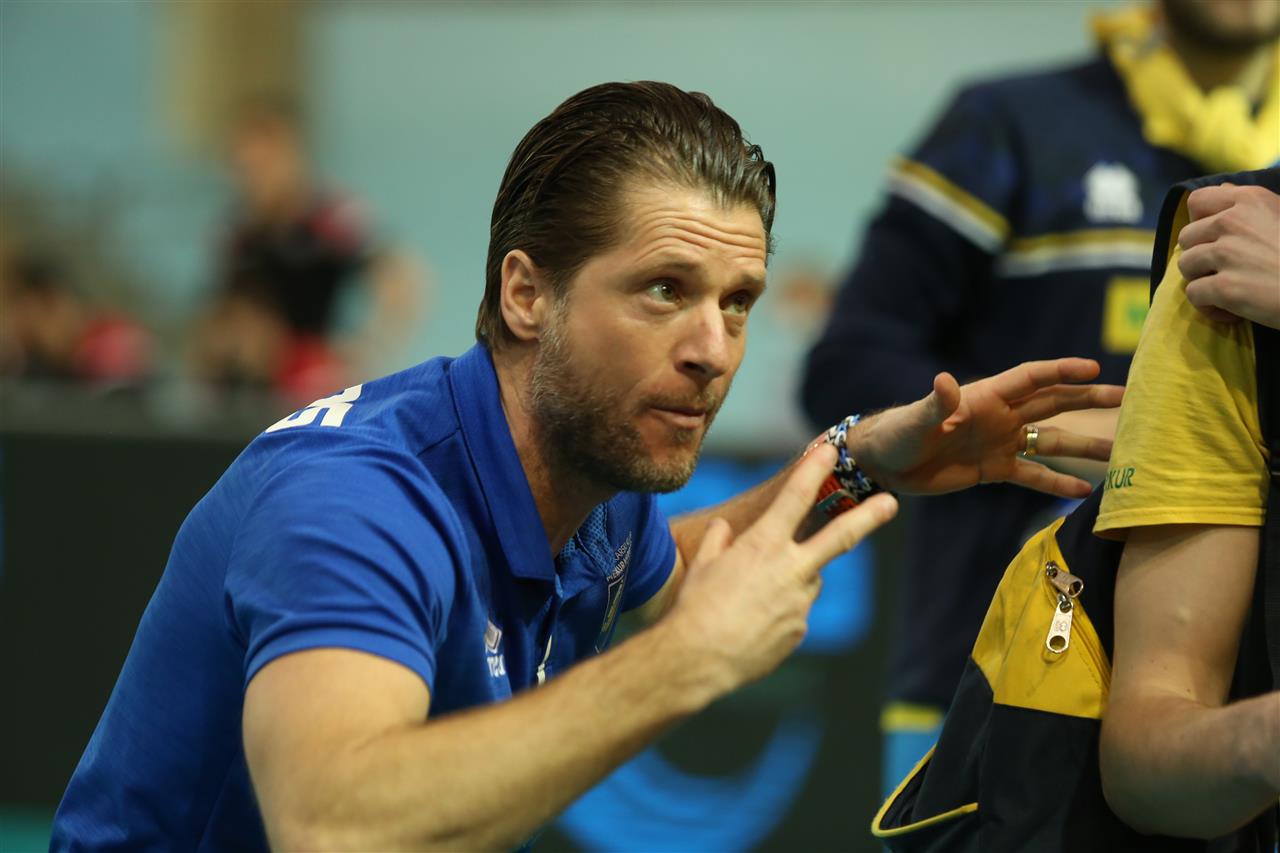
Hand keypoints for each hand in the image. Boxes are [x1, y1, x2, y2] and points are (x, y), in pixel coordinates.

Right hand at [666, 445, 897, 693]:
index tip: (830, 450)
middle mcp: (790, 569)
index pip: (795, 497)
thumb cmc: (694, 607)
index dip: (814, 469)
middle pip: (839, 537)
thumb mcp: (701, 566)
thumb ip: (717, 541)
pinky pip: (793, 612)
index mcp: (763, 545)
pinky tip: (748, 626)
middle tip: (891, 503)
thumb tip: (724, 530)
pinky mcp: (799, 630)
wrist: (698, 659)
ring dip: (789, 582)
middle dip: (869, 517)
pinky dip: (777, 613)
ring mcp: (799, 602)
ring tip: (747, 603)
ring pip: (806, 580)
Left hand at [849, 358, 1122, 498]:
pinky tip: (1087, 491)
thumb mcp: (917, 418)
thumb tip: (944, 381)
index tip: (1096, 369)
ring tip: (1121, 452)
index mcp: (986, 396)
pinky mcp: (994, 469)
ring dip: (1084, 445)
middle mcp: (1000, 416)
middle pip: (1054, 404)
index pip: (1033, 379)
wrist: (884, 463)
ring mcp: (1000, 442)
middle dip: (1090, 400)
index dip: (1062, 371)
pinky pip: (1033, 475)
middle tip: (1130, 400)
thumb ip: (936, 403)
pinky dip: (1057, 483)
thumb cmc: (896, 432)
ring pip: (1051, 441)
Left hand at [1177, 183, 1279, 328]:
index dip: (1198, 221)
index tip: (1213, 238)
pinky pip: (1194, 295)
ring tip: (1230, 288)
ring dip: (1203, 280)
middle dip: (1200, 255)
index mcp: (1249, 200)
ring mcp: (1227, 254)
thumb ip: (1249, 205)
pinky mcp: (1225, 286)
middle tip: (1225, 269)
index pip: (1198, 200)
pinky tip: (1232, 310)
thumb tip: (1223, 189)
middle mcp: (1233, 221)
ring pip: (1185, 265)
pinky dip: (1209, 307)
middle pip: (1186, 237)